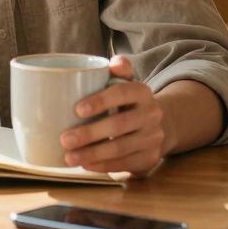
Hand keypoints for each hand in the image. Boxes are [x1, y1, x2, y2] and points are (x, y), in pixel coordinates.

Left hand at [59, 55, 163, 175]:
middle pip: (119, 125)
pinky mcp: (150, 158)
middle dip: (89, 134)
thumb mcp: (128, 84)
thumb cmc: (131, 103)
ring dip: (92, 154)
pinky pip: (125, 164)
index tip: (77, 110)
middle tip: (65, 139)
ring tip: (69, 157)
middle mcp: (152, 114)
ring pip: (120, 148)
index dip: (101, 101)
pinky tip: (86, 165)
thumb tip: (116, 62)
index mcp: (142, 92)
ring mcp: (153, 138)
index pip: (122, 93)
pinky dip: (103, 166)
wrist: (163, 125)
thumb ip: (120, 70)